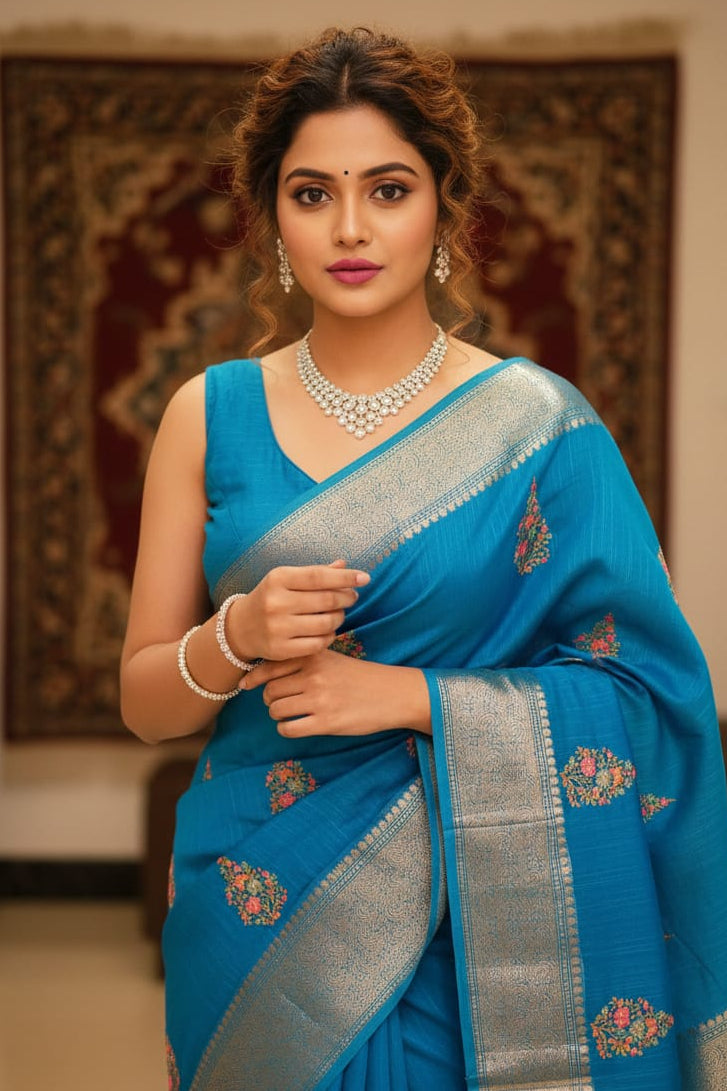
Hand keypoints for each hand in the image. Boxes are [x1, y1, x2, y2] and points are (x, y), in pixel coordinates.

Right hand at [226, 560, 368, 662]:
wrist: (241, 627)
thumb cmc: (272, 598)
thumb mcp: (288, 580)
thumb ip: (316, 573)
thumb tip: (344, 564)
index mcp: (278, 579)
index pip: (318, 576)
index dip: (345, 577)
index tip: (365, 578)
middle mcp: (275, 602)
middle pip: (326, 600)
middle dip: (346, 598)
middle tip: (352, 597)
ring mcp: (277, 628)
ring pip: (325, 623)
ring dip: (339, 618)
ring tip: (339, 613)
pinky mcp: (280, 649)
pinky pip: (318, 644)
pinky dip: (329, 636)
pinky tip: (328, 630)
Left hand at [242, 650, 431, 737]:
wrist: (391, 694)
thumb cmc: (358, 676)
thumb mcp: (331, 658)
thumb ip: (303, 661)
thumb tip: (264, 673)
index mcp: (313, 656)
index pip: (269, 666)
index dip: (253, 678)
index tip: (246, 685)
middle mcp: (313, 675)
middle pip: (269, 691)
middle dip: (269, 699)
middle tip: (280, 702)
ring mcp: (319, 699)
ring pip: (276, 710)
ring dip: (278, 715)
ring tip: (290, 714)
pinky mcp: (326, 722)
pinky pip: (289, 728)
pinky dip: (287, 729)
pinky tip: (297, 725)